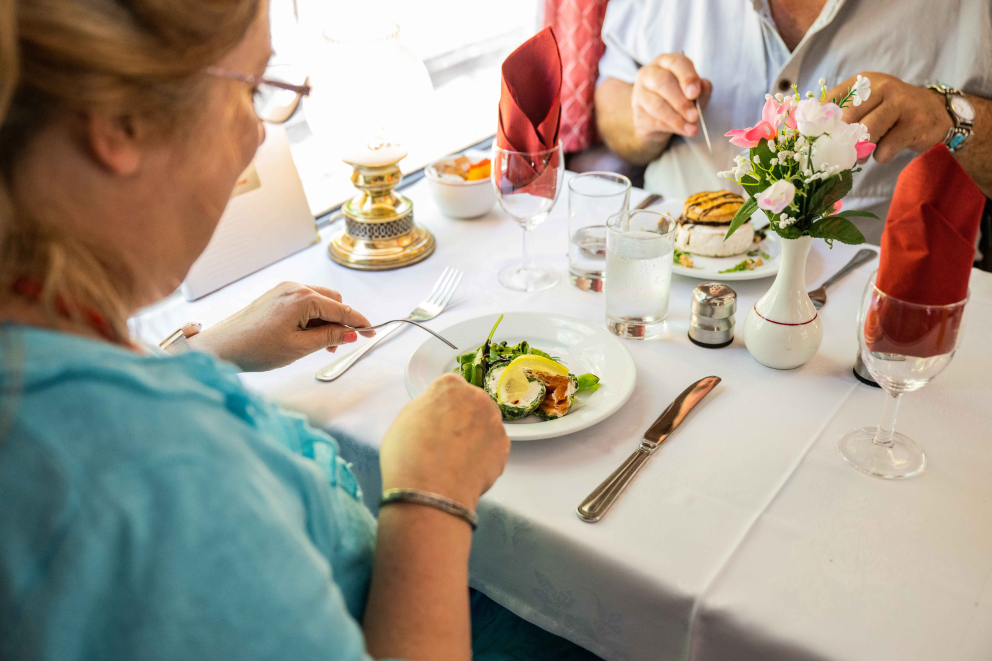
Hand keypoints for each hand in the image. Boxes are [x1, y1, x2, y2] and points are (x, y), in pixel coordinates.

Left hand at [189, 282, 374, 371]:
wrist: (222, 347)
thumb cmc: (255, 348)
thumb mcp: (299, 347)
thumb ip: (329, 338)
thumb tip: (349, 333)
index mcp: (303, 298)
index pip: (342, 310)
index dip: (359, 323)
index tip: (371, 333)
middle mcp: (295, 288)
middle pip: (333, 301)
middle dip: (341, 322)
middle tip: (340, 345)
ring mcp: (284, 290)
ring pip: (319, 301)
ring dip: (326, 320)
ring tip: (320, 345)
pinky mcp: (276, 296)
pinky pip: (304, 302)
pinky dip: (312, 317)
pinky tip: (306, 335)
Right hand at [380, 374, 509, 509]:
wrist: (430, 492)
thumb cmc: (409, 456)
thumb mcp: (405, 418)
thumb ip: (427, 406)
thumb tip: (435, 411)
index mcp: (450, 386)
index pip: (451, 388)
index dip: (442, 408)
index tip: (438, 420)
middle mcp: (477, 397)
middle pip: (472, 404)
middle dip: (463, 419)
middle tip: (447, 442)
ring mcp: (494, 422)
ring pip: (485, 425)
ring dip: (475, 437)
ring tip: (456, 460)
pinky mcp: (504, 446)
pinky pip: (494, 447)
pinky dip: (484, 457)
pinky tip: (467, 469)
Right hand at [632, 53, 712, 143]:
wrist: (661, 119)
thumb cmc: (681, 99)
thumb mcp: (696, 92)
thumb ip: (702, 88)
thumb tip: (704, 85)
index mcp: (665, 62)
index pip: (675, 63)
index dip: (687, 77)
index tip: (695, 93)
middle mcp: (649, 74)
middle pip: (662, 83)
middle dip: (681, 101)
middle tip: (695, 115)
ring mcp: (639, 94)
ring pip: (656, 105)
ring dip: (676, 118)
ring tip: (692, 127)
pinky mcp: (638, 114)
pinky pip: (653, 121)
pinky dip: (671, 127)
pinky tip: (684, 130)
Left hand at [826, 72, 952, 163]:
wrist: (935, 113)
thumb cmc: (891, 113)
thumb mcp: (867, 104)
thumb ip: (843, 113)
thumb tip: (810, 133)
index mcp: (864, 81)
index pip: (832, 100)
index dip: (823, 123)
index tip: (819, 138)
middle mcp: (882, 87)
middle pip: (849, 117)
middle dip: (844, 139)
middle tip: (845, 150)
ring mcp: (901, 103)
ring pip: (868, 132)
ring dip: (861, 150)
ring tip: (863, 155)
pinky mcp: (915, 124)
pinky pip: (885, 148)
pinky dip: (881, 156)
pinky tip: (886, 151)